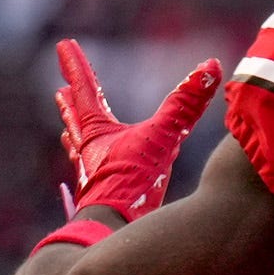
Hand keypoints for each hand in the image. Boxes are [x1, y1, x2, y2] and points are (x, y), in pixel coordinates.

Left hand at [53, 40, 220, 223]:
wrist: (112, 228)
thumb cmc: (132, 183)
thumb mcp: (164, 137)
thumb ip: (186, 104)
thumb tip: (212, 66)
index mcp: (97, 130)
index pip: (85, 88)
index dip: (76, 65)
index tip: (63, 46)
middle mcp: (89, 149)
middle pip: (77, 117)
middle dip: (72, 101)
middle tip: (62, 90)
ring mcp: (92, 172)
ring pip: (80, 145)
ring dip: (76, 131)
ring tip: (69, 128)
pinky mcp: (100, 193)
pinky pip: (91, 169)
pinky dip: (90, 161)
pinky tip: (90, 169)